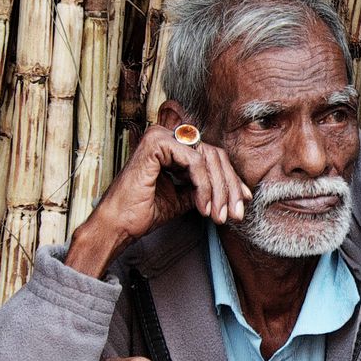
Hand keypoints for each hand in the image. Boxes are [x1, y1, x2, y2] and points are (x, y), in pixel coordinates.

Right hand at [66, 125, 251, 277]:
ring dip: (219, 189)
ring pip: (208, 158)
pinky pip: (194, 162)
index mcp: (172, 145)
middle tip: (235, 213)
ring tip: (219, 214)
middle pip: (214, 155)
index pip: (212, 156)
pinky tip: (203, 206)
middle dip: (229, 186)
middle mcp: (166, 135)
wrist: (118, 225)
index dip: (230, 180)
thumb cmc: (144, 212)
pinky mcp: (156, 143)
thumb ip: (204, 187)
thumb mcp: (184, 197)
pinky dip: (204, 186)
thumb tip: (237, 190)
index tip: (241, 203)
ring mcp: (160, 136)